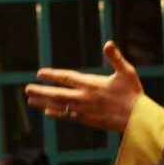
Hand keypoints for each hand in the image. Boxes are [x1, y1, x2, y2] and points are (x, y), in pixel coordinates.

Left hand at [25, 41, 143, 132]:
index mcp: (91, 85)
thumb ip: (115, 58)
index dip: (53, 75)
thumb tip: (108, 43)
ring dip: (44, 102)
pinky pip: (67, 117)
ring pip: (59, 106)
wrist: (136, 120)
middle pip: (58, 94)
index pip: (67, 78)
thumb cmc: (132, 94)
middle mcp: (84, 99)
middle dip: (42, 91)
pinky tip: (47, 112)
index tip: (40, 73)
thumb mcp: (126, 72)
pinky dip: (56, 114)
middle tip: (27, 89)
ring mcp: (84, 111)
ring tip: (30, 100)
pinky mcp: (87, 121)